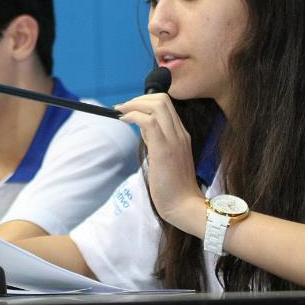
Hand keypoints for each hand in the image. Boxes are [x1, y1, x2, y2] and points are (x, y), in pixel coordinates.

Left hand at [115, 92, 205, 235]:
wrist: (183, 205)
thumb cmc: (172, 187)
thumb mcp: (164, 158)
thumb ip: (157, 142)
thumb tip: (142, 130)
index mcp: (181, 135)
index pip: (166, 105)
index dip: (145, 102)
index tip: (130, 109)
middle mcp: (180, 133)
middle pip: (162, 99)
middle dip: (138, 99)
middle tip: (122, 108)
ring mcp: (174, 140)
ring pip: (157, 105)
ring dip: (133, 104)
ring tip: (120, 112)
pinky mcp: (164, 149)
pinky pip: (149, 121)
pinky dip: (133, 115)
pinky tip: (124, 121)